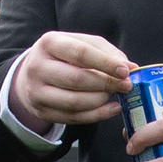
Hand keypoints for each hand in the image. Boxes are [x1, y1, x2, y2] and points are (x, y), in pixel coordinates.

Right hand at [8, 29, 134, 132]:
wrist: (32, 73)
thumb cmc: (64, 55)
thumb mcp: (81, 43)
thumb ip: (106, 52)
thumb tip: (130, 67)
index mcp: (49, 43)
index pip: (80, 54)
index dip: (105, 63)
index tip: (125, 71)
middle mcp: (37, 67)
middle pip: (77, 79)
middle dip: (106, 84)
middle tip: (125, 85)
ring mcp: (37, 92)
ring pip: (75, 102)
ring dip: (101, 100)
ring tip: (114, 95)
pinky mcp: (41, 111)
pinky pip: (73, 117)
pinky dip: (97, 115)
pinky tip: (111, 108)